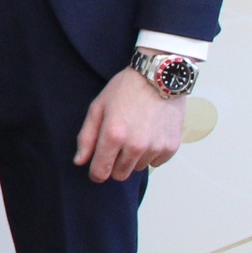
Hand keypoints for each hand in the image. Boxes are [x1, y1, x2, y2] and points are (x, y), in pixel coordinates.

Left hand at [76, 67, 185, 181]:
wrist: (159, 77)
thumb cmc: (125, 90)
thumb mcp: (98, 108)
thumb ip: (86, 137)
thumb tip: (80, 161)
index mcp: (113, 135)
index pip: (101, 172)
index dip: (96, 173)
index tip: (96, 168)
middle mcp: (135, 146)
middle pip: (119, 175)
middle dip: (114, 164)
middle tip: (116, 144)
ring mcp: (155, 147)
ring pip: (137, 168)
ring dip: (133, 157)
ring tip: (134, 134)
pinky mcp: (171, 147)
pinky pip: (156, 162)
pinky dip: (151, 153)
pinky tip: (149, 134)